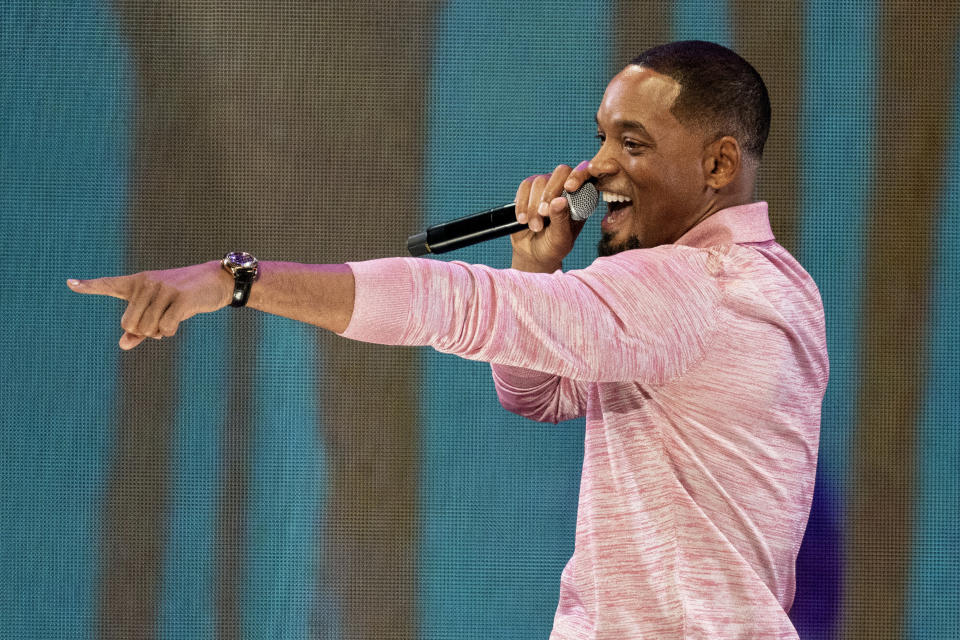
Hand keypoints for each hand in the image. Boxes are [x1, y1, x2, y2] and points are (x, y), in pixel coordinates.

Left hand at [67, 260, 233, 349]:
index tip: (70, 283)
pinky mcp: (180, 298)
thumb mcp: (160, 309)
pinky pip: (165, 327)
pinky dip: (170, 332)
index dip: (88, 286)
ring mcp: (163, 289)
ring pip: (147, 328)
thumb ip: (139, 328)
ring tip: (169, 321)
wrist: (217, 281)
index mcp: (138, 283)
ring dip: (158, 333)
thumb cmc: (184, 297)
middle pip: (129, 324)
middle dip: (144, 332)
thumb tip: (123, 344)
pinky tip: (177, 323)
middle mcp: (147, 283)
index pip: (109, 284)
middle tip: (159, 323)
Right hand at [510, 161, 591, 272]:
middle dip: (550, 193)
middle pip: (561, 171)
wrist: (533, 253)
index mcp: (583, 197)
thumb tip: (559, 200)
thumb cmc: (553, 246)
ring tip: (535, 227)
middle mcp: (566, 186)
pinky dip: (522, 204)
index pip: (587, 174)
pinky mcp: (529, 189)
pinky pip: (524, 187)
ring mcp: (547, 185)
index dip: (579, 175)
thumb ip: (561, 220)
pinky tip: (522, 220)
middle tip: (544, 214)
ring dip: (534, 206)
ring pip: (539, 181)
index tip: (570, 187)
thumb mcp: (561, 238)